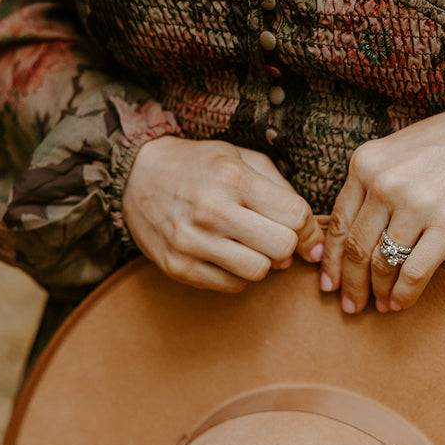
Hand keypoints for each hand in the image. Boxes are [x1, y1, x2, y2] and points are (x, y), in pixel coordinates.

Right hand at [122, 136, 323, 289]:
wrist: (134, 176)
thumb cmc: (198, 165)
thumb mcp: (240, 158)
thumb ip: (281, 189)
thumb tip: (310, 236)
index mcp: (232, 177)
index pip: (295, 216)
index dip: (309, 230)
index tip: (307, 235)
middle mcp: (211, 210)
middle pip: (281, 248)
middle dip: (287, 246)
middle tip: (276, 239)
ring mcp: (191, 241)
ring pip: (258, 272)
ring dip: (262, 262)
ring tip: (249, 245)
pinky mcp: (178, 267)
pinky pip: (231, 286)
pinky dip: (237, 274)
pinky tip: (226, 254)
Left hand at [320, 80, 444, 312]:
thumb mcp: (400, 152)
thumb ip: (373, 185)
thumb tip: (352, 235)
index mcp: (367, 162)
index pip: (338, 222)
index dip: (330, 260)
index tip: (327, 282)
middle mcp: (385, 182)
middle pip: (356, 247)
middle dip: (349, 283)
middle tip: (349, 305)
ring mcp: (416, 204)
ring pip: (382, 263)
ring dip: (377, 292)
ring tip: (378, 306)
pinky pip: (413, 272)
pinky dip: (403, 295)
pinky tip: (400, 304)